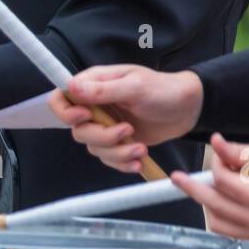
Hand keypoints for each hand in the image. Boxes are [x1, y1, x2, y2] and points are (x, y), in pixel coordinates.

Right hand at [48, 66, 203, 172]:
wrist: (188, 109)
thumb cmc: (164, 90)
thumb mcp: (135, 87)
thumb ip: (103, 90)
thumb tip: (70, 87)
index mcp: (94, 85)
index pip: (60, 99)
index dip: (66, 112)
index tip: (86, 116)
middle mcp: (95, 106)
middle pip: (77, 130)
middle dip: (102, 137)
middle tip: (127, 131)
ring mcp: (104, 125)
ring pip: (93, 148)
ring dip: (117, 152)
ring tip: (141, 148)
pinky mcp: (116, 142)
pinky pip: (107, 159)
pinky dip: (122, 162)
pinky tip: (139, 159)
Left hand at [171, 134, 248, 241]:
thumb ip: (245, 152)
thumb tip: (219, 146)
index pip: (223, 180)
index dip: (215, 163)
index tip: (217, 153)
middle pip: (212, 204)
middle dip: (192, 188)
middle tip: (179, 179)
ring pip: (217, 223)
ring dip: (206, 205)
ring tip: (203, 190)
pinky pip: (232, 231)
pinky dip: (222, 217)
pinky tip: (221, 204)